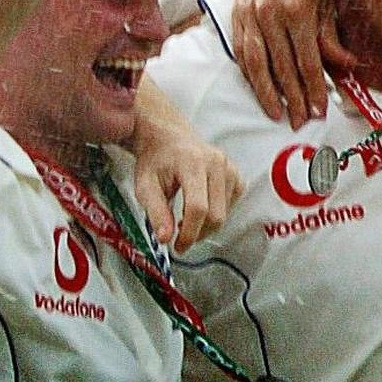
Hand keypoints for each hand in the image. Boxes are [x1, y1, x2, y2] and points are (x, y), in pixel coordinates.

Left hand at [130, 104, 242, 248]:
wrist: (168, 136)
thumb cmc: (156, 158)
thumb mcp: (145, 185)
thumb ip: (155, 212)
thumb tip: (165, 237)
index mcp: (192, 162)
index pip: (198, 207)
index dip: (189, 232)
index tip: (177, 245)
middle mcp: (216, 163)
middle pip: (216, 214)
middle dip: (198, 233)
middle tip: (180, 238)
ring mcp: (229, 168)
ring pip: (225, 213)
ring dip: (207, 225)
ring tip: (186, 220)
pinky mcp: (236, 174)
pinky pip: (232, 204)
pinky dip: (217, 213)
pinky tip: (202, 208)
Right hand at [231, 0, 341, 126]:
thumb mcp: (328, 0)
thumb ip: (332, 37)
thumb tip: (348, 68)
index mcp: (297, 11)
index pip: (306, 62)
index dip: (313, 90)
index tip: (320, 111)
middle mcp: (270, 13)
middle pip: (281, 68)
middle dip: (293, 99)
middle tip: (301, 121)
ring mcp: (250, 12)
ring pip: (255, 63)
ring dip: (266, 92)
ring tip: (277, 113)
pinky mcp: (237, 10)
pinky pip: (240, 49)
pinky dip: (249, 72)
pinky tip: (257, 87)